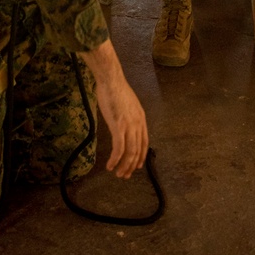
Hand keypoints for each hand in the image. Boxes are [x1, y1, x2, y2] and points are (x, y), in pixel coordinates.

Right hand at [81, 40, 148, 178]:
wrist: (111, 80)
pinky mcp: (118, 126)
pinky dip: (115, 159)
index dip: (141, 156)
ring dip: (124, 166)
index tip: (137, 166)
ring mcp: (129, 125)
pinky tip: (109, 165)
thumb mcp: (127, 104)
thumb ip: (128, 116)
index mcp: (141, 118)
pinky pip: (119, 148)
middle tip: (125, 175)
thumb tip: (123, 124)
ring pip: (130, 153)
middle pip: (138, 150)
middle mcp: (138, 124)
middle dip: (131, 165)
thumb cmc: (115, 89)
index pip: (144, 142)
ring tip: (117, 174)